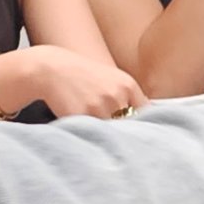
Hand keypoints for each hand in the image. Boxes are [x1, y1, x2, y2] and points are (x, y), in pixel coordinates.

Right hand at [1, 47, 144, 119]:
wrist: (53, 69)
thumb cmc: (84, 76)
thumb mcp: (112, 79)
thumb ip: (130, 96)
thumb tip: (151, 117)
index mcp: (127, 85)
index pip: (145, 112)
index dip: (140, 123)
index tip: (136, 130)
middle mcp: (117, 95)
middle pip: (128, 125)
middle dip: (122, 129)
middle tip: (111, 129)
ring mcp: (100, 106)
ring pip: (112, 132)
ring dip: (106, 134)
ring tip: (93, 123)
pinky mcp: (83, 116)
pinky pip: (94, 133)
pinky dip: (90, 133)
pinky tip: (82, 124)